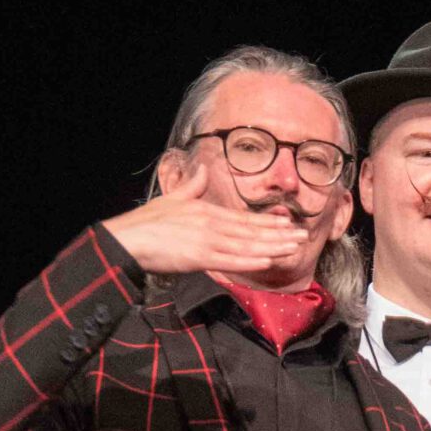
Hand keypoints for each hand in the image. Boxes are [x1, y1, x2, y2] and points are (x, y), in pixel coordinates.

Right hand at [103, 164, 308, 277]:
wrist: (127, 240)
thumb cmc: (146, 224)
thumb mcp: (172, 199)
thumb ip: (192, 186)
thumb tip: (205, 170)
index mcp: (206, 211)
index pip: (243, 219)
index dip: (268, 222)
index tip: (288, 224)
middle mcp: (210, 223)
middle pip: (251, 230)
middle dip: (279, 233)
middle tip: (302, 235)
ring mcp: (206, 240)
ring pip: (247, 244)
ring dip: (272, 246)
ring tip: (295, 247)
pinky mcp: (199, 257)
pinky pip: (232, 260)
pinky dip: (251, 260)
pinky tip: (269, 260)